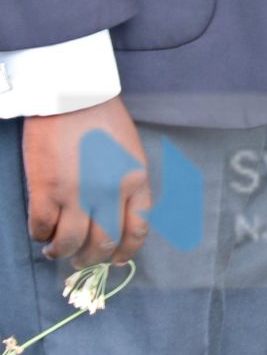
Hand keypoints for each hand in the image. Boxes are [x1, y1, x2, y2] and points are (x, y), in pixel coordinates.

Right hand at [22, 97, 151, 266]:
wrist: (71, 94)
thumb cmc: (101, 116)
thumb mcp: (129, 151)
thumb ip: (127, 182)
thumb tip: (114, 214)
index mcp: (135, 181)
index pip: (137, 229)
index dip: (126, 251)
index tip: (116, 260)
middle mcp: (110, 193)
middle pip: (104, 243)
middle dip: (91, 258)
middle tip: (80, 260)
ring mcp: (77, 193)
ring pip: (71, 242)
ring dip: (62, 252)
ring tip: (55, 251)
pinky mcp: (47, 189)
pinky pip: (42, 227)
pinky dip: (41, 235)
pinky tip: (40, 233)